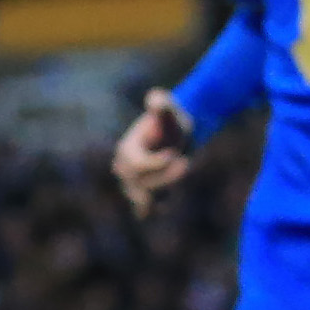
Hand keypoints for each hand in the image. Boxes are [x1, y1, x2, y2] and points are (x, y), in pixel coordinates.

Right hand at [110, 91, 192, 219]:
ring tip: (182, 169)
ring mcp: (132, 185)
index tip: (177, 154)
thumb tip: (155, 99)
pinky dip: (158, 205)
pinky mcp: (143, 196)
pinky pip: (147, 210)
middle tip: (186, 161)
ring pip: (146, 199)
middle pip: (141, 185)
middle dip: (166, 177)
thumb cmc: (173, 121)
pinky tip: (171, 195)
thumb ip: (163, 104)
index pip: (137, 167)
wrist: (177, 135)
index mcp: (126, 150)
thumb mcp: (170, 111)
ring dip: (166, 188)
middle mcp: (124, 170)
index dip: (158, 164)